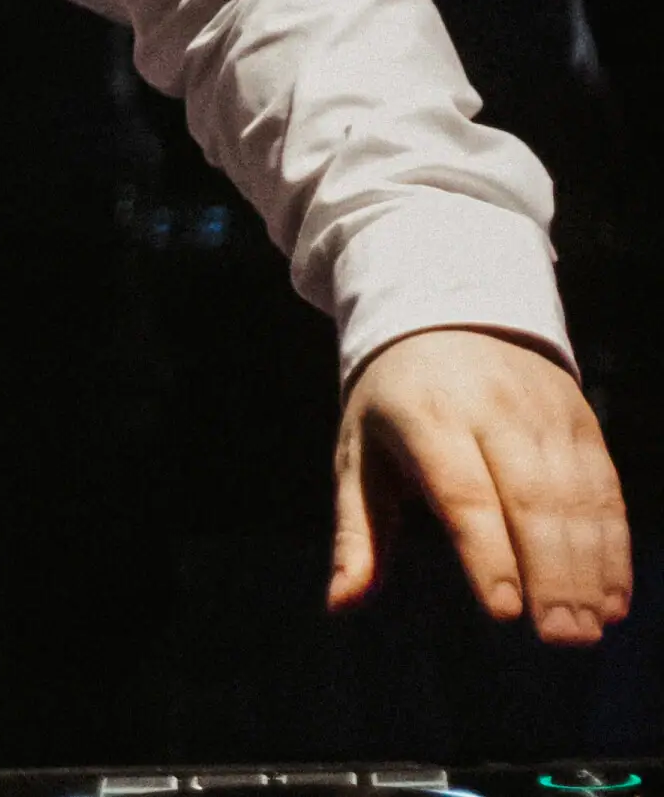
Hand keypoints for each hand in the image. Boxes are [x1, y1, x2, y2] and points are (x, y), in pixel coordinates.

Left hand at [330, 326, 631, 643]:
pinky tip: (613, 598)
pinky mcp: (581, 421)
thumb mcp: (359, 457)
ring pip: (577, 498)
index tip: (502, 611)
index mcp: (426, 416)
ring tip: (590, 629)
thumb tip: (340, 605)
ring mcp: (544, 413)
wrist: (445, 316)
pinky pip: (605, 489)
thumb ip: (357, 535)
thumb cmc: (392, 405)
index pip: (463, 491)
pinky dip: (614, 547)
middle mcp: (492, 411)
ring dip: (590, 569)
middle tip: (561, 639)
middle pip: (531, 499)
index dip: (486, 552)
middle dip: (550, 574)